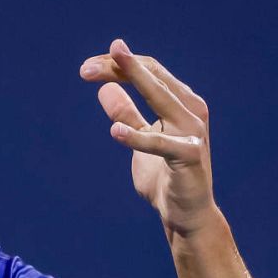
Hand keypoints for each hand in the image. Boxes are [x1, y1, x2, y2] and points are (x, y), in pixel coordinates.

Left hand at [80, 39, 216, 234]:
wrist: (185, 214)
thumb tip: (106, 88)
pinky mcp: (189, 156)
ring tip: (97, 79)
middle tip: (84, 69)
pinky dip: (137, 137)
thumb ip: (127, 114)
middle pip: (152, 77)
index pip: (150, 71)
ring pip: (160, 97)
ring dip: (130, 81)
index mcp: (181, 103)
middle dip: (118, 67)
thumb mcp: (139, 139)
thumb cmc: (164, 174)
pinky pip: (160, 144)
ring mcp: (192, 132)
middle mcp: (191, 110)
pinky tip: (115, 132)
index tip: (87, 67)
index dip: (119, 64)